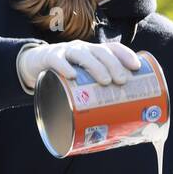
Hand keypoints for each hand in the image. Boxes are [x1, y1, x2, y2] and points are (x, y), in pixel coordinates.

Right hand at [19, 39, 141, 89]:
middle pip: (100, 52)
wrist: (36, 62)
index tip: (136, 67)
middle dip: (113, 65)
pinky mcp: (50, 57)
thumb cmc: (65, 76)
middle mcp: (82, 49)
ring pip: (82, 54)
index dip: (125, 55)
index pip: (112, 48)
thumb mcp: (81, 81)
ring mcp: (66, 52)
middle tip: (121, 81)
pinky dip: (65, 67)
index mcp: (93, 53)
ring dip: (96, 66)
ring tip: (105, 81)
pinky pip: (57, 60)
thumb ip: (95, 95)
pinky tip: (72, 76)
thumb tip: (116, 125)